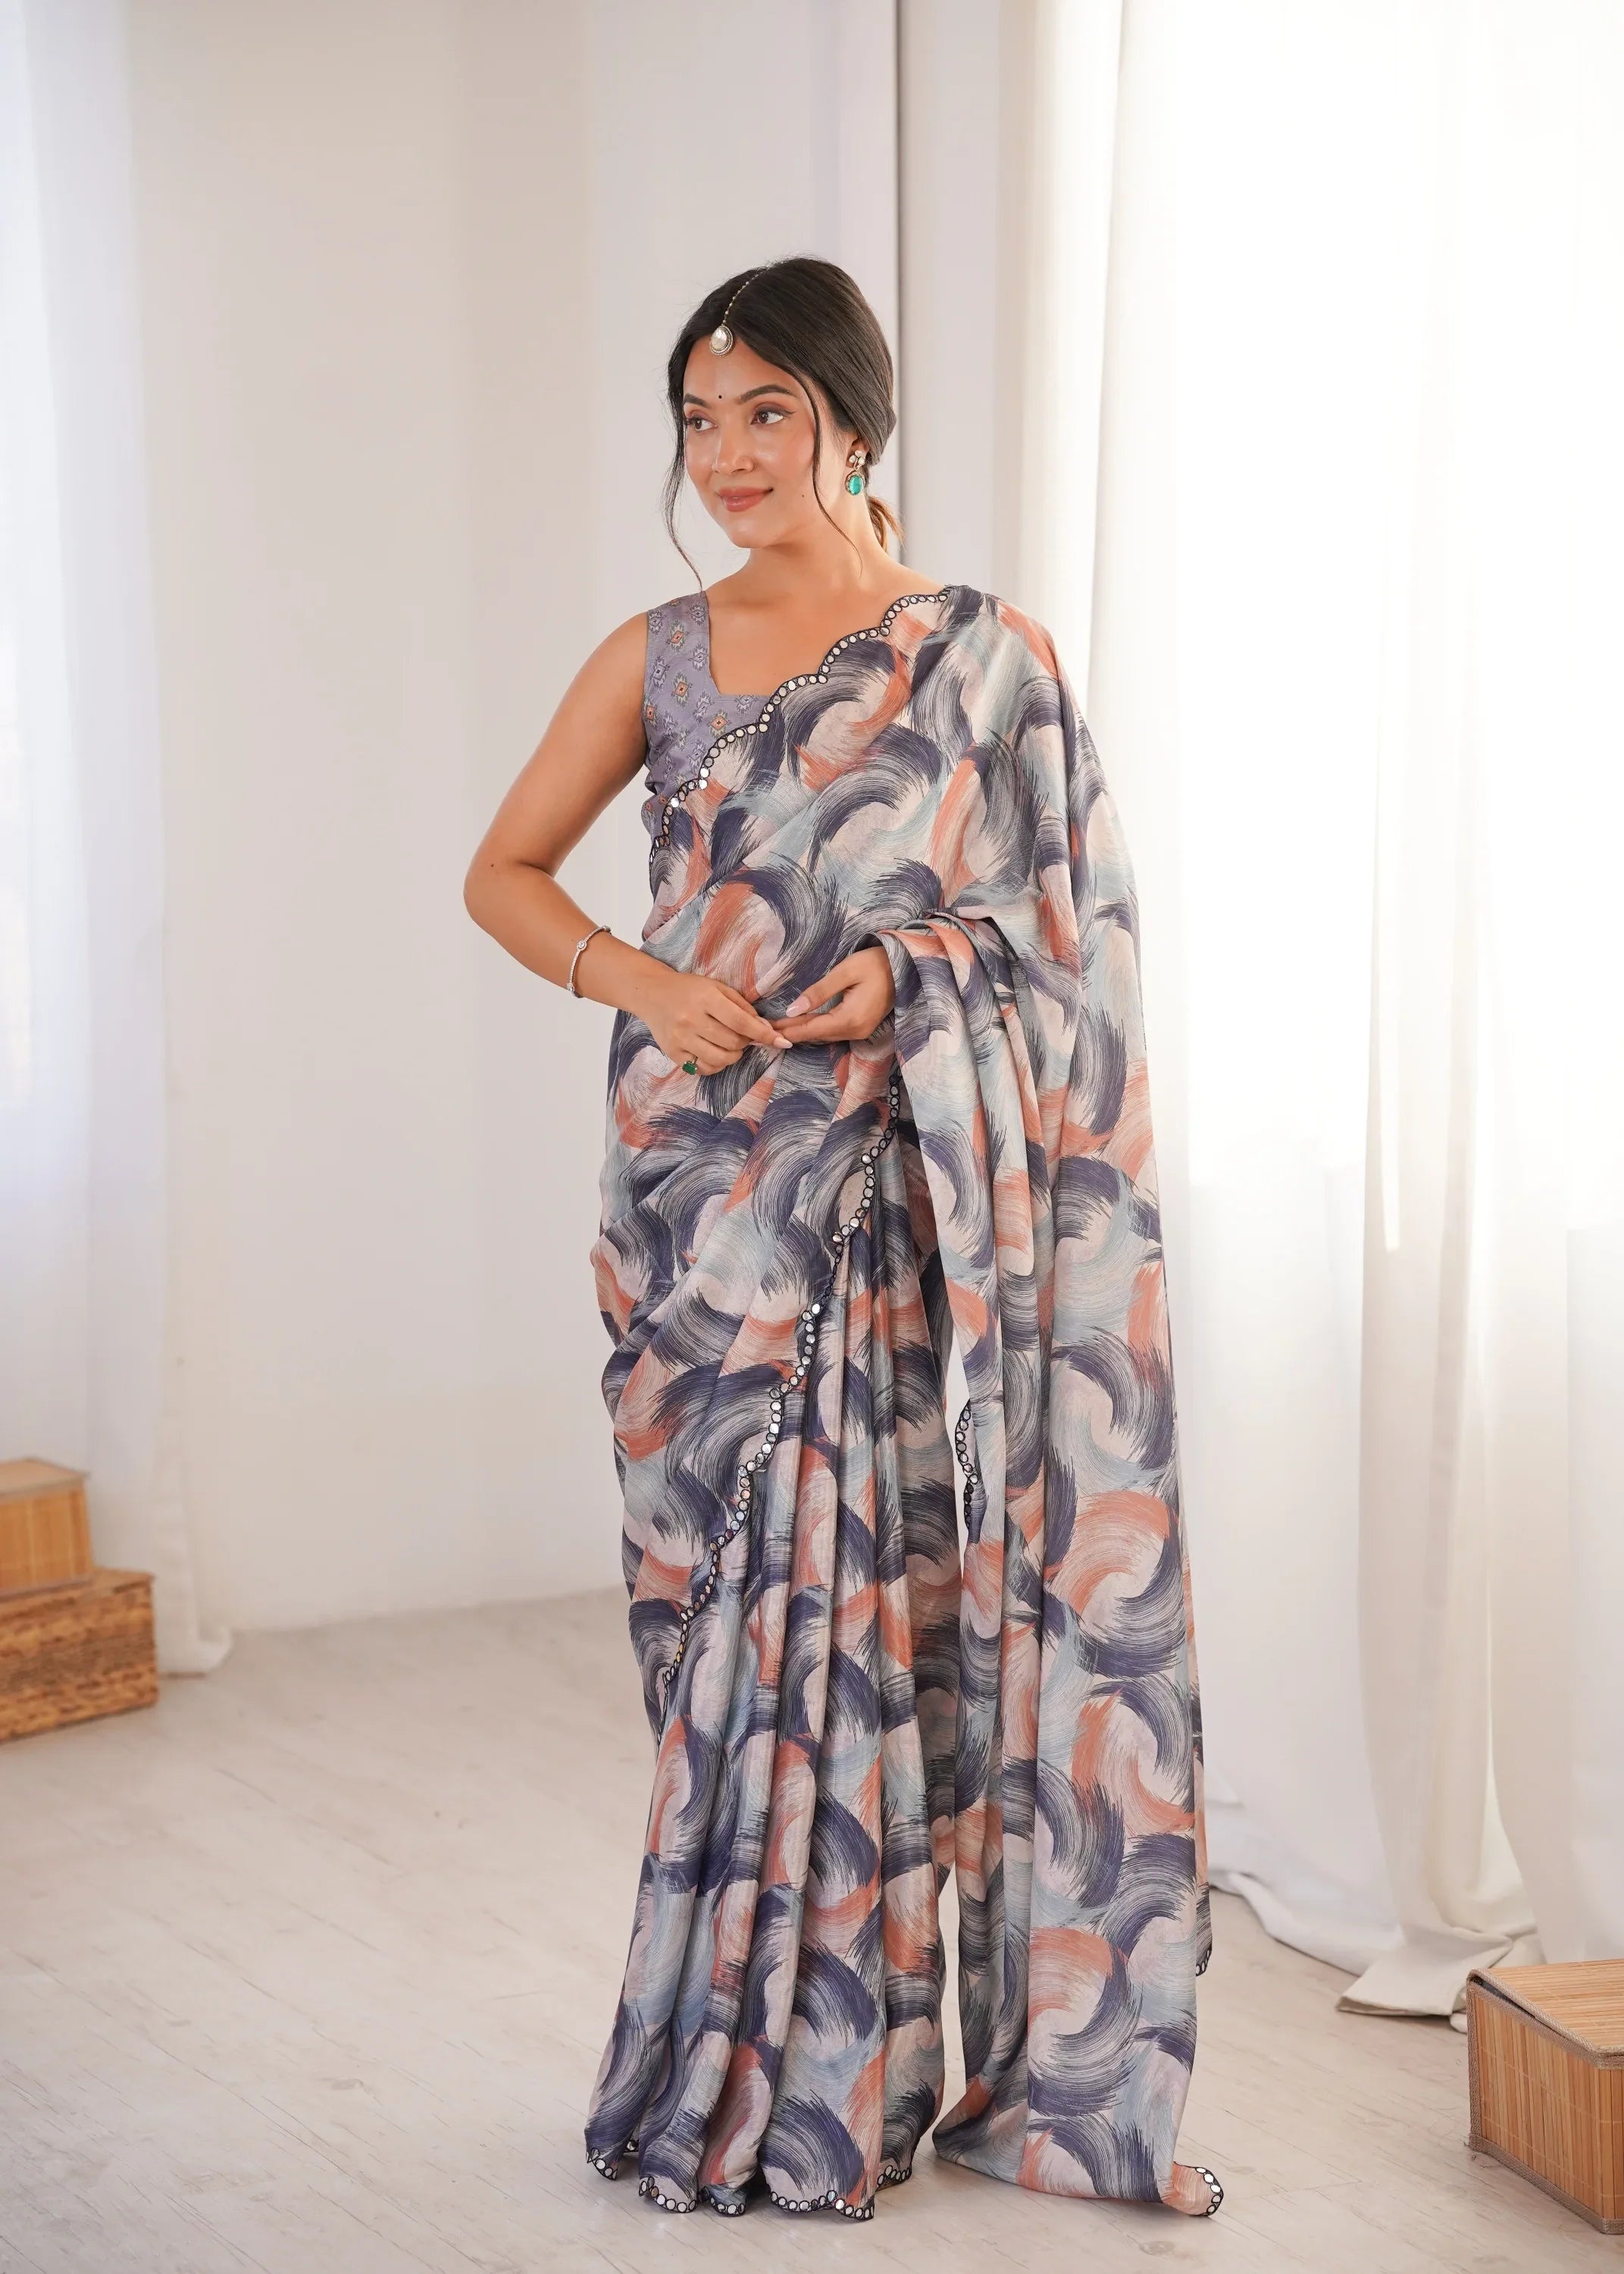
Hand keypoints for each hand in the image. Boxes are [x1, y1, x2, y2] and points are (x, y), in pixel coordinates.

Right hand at [645, 970, 787, 1074]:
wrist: (652, 994)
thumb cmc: (690, 989)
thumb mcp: (717, 987)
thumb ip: (742, 1006)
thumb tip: (766, 1028)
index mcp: (705, 998)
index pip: (741, 1022)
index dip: (763, 1034)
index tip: (780, 1041)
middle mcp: (691, 1020)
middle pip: (733, 1043)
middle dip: (745, 1042)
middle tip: (742, 1035)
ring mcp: (680, 1039)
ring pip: (720, 1059)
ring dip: (733, 1055)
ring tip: (730, 1044)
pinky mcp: (673, 1053)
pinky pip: (703, 1068)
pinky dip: (716, 1064)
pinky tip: (715, 1052)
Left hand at [769, 945, 895, 1044]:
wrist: (904, 967)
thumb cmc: (875, 964)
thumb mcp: (845, 972)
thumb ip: (818, 992)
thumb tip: (793, 1009)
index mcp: (850, 1019)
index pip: (810, 1029)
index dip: (787, 1030)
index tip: (765, 1029)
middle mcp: (855, 1031)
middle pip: (815, 1035)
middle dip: (790, 1032)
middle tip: (764, 1029)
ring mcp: (860, 1032)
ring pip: (823, 1035)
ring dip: (801, 1031)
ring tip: (778, 1027)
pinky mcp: (862, 1027)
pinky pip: (832, 1031)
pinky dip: (814, 1029)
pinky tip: (801, 1024)